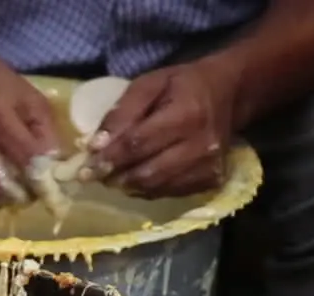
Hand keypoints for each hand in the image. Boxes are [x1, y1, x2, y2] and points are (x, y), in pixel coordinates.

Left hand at [90, 59, 241, 197]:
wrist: (228, 94)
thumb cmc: (183, 85)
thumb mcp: (149, 84)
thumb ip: (122, 112)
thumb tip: (94, 145)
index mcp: (186, 115)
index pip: (138, 144)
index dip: (109, 159)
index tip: (84, 169)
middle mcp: (202, 145)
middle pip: (146, 171)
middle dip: (114, 176)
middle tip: (93, 176)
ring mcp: (209, 166)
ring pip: (156, 186)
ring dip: (127, 185)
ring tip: (111, 176)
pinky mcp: (211, 179)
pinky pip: (169, 192)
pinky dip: (146, 189)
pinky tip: (135, 179)